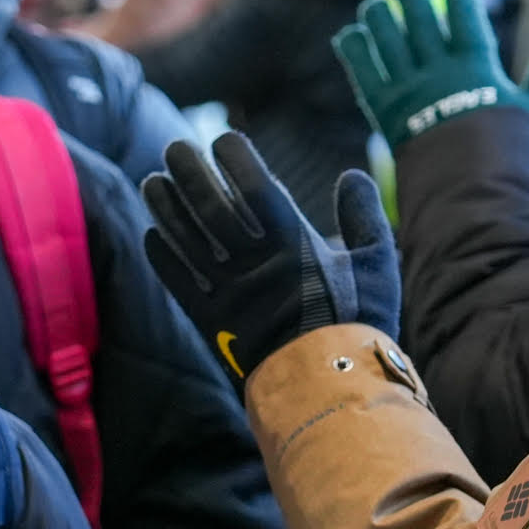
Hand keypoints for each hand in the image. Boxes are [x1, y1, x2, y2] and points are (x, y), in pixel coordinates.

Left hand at [141, 133, 398, 381]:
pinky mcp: (211, 322)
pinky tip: (152, 235)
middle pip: (212, 208)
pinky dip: (164, 257)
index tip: (223, 139)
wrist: (330, 388)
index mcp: (294, 245)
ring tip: (153, 182)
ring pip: (187, 241)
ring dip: (168, 209)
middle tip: (176, 147)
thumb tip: (354, 175)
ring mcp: (227, 293)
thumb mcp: (377, 266)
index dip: (236, 160)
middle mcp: (253, 263)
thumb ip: (364, 217)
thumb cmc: (358, 323)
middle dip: (191, 174)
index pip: (256, 189)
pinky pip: (179, 284)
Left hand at [334, 0, 528, 154]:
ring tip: (376, 5)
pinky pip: (364, 75)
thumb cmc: (517, 156)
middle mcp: (437, 74)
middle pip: (418, 20)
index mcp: (476, 68)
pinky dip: (355, 53)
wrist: (478, 201)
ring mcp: (408, 93)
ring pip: (386, 41)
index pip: (464, 16)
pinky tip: (350, 36)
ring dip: (379, 17)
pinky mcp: (385, 115)